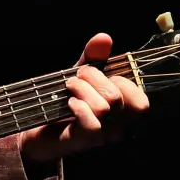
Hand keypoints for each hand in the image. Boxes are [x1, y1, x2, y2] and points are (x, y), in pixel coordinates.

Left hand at [20, 33, 149, 162]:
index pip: (140, 101)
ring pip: (104, 108)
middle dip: (94, 78)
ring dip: (81, 90)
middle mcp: (118, 127)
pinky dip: (78, 107)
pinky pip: (92, 124)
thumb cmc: (66, 100)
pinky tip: (69, 104)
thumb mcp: (82, 75)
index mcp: (123, 111)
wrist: (38, 127)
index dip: (120, 81)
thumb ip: (94, 57)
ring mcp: (102, 137)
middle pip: (117, 98)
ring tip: (69, 88)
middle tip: (77, 77)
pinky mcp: (84, 141)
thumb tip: (104, 37)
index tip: (97, 74)